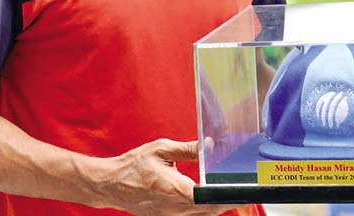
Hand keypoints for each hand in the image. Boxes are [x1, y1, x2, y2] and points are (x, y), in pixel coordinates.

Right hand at [100, 138, 239, 215]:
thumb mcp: (160, 149)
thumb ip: (188, 149)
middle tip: (242, 191)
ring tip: (227, 195)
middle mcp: (175, 208)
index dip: (228, 196)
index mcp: (176, 189)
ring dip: (215, 207)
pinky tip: (206, 202)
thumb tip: (210, 145)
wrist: (111, 184)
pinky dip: (201, 211)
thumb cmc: (133, 165)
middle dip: (227, 201)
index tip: (242, 190)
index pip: (209, 198)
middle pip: (210, 211)